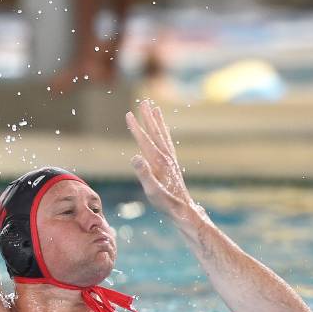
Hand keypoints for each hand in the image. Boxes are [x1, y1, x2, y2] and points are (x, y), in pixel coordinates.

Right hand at [125, 100, 197, 222]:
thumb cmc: (166, 203)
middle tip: (143, 102)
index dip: (136, 127)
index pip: (145, 140)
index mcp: (159, 162)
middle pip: (155, 133)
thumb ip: (144, 174)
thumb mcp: (152, 191)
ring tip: (154, 108)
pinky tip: (162, 130)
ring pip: (163, 135)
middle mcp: (166, 157)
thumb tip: (135, 156)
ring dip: (157, 121)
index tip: (128, 113)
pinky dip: (164, 132)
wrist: (184, 209)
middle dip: (148, 117)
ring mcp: (171, 159)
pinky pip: (167, 142)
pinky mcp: (173, 164)